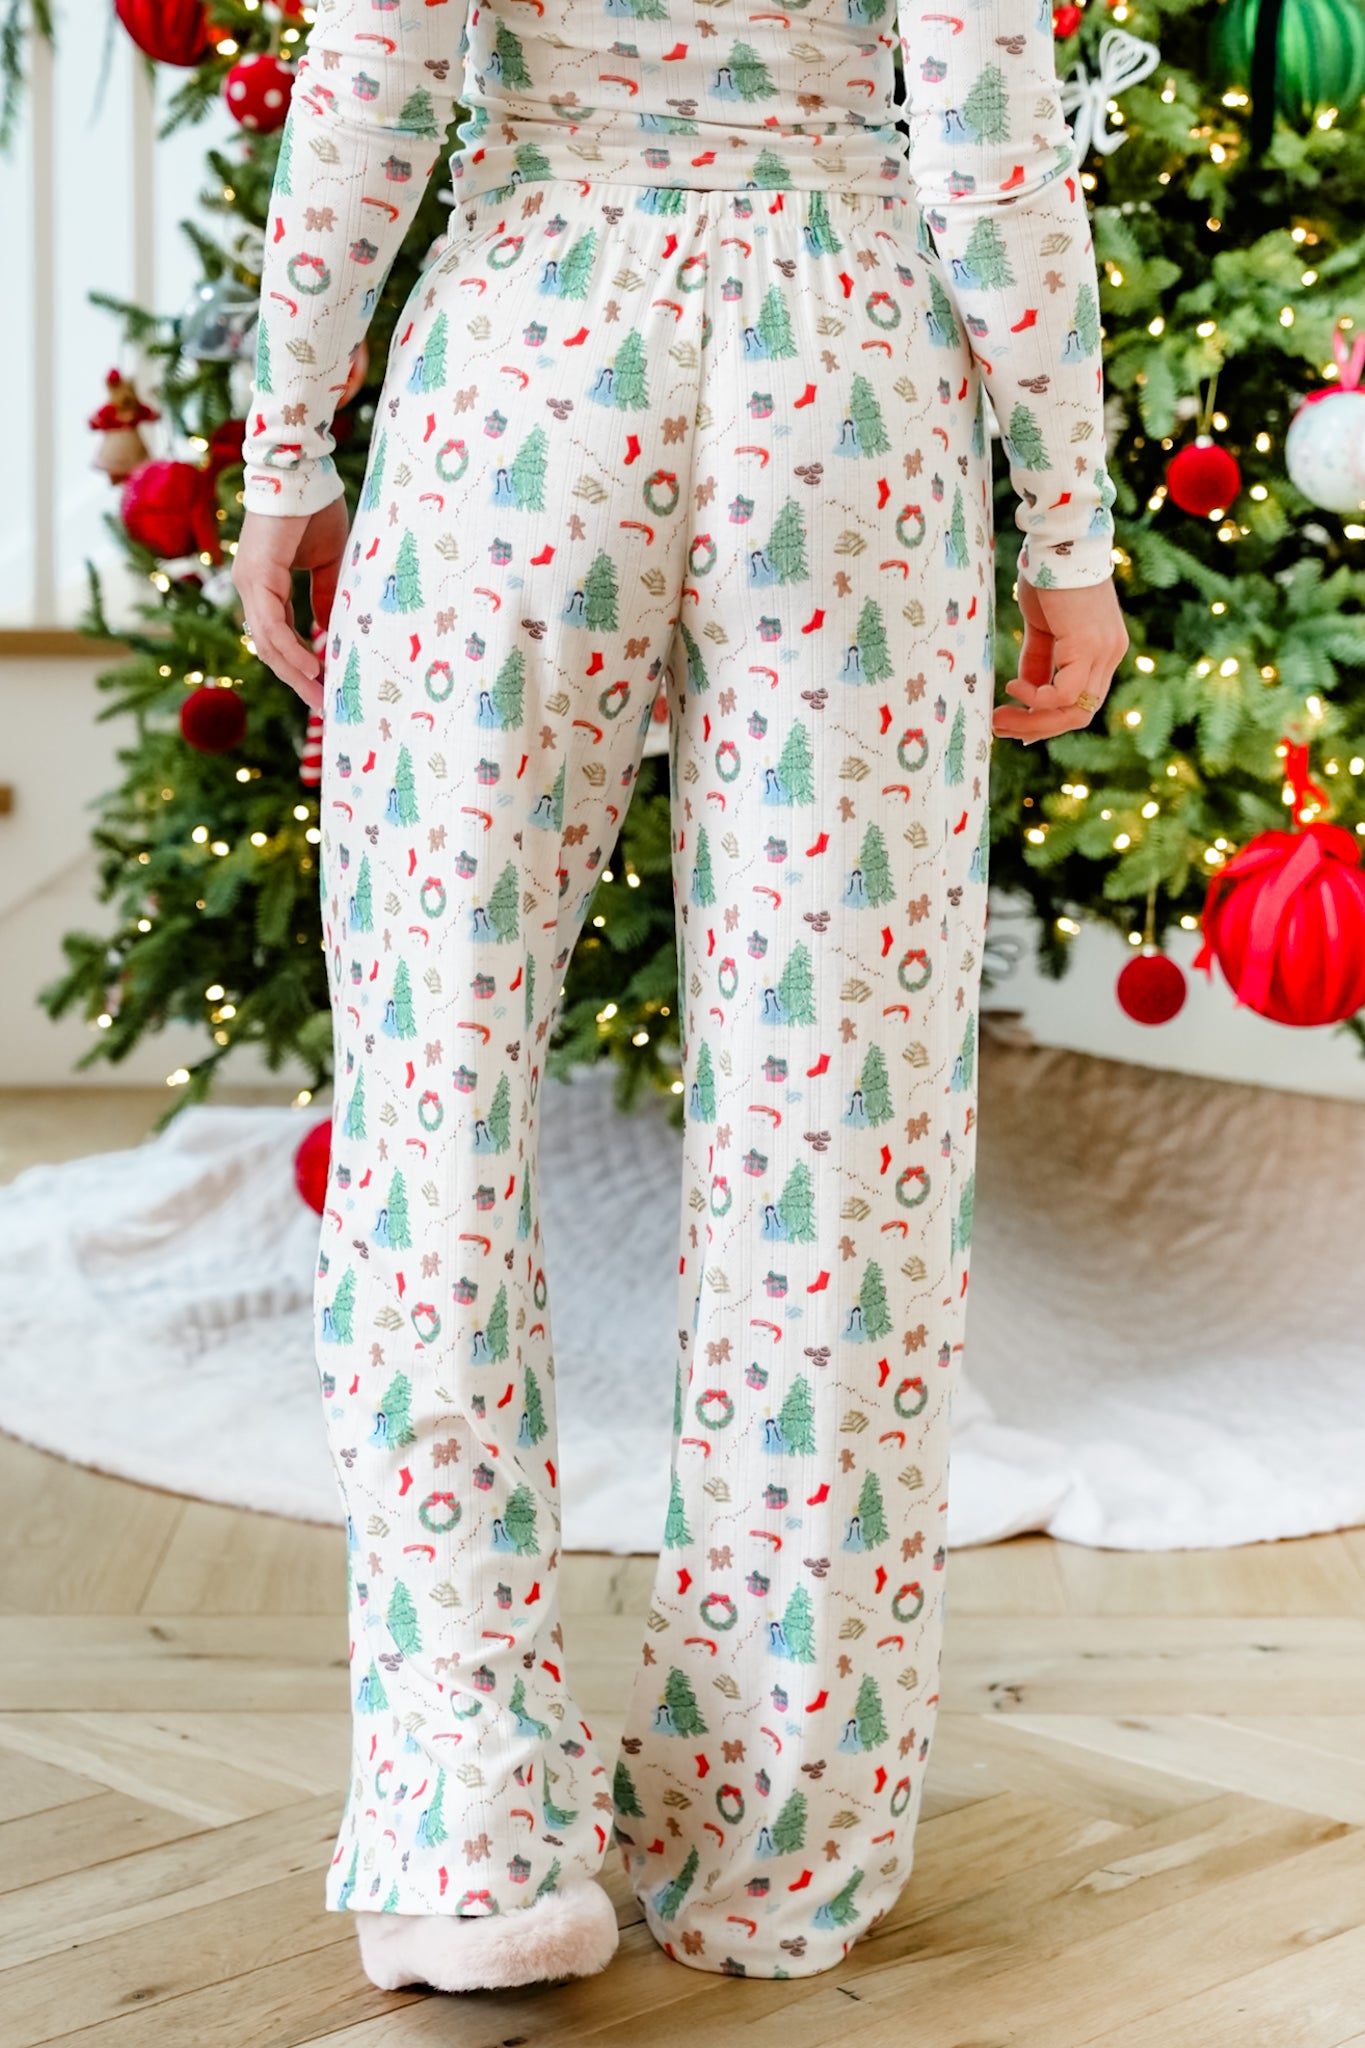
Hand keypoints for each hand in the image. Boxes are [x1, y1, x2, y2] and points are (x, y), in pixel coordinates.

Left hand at [232, 494, 350, 710]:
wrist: (300, 471)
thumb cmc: (314, 508)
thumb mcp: (326, 562)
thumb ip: (323, 596)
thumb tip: (326, 629)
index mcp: (264, 584)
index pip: (278, 636)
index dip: (299, 664)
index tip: (324, 686)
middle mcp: (251, 587)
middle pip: (269, 648)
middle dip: (297, 680)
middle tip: (323, 706)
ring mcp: (250, 583)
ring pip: (268, 642)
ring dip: (295, 673)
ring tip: (320, 696)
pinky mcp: (257, 576)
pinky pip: (272, 624)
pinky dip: (290, 649)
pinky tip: (312, 668)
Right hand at [992, 575, 1129, 746]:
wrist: (1060, 540)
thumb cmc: (1049, 575)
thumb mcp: (1043, 626)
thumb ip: (1039, 660)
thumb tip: (1025, 691)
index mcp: (1103, 651)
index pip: (1082, 702)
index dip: (1048, 720)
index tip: (1013, 722)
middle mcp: (1110, 655)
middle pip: (1079, 715)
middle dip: (1036, 728)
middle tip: (999, 725)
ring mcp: (1104, 652)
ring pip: (1074, 711)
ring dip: (1033, 721)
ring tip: (1000, 715)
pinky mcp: (1089, 647)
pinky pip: (1064, 694)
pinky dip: (1036, 699)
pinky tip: (1014, 687)